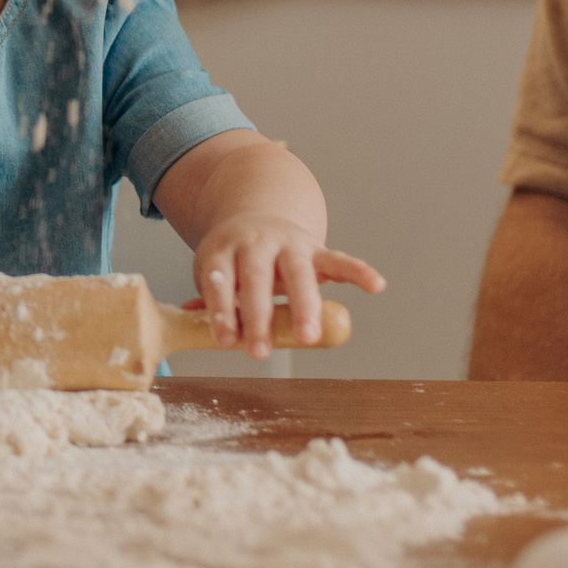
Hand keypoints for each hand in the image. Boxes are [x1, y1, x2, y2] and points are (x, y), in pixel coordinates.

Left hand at [190, 210, 384, 358]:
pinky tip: (376, 285)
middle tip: (259, 352)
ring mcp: (288, 243)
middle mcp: (256, 242)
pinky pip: (340, 259)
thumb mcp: (216, 271)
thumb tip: (191, 323)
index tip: (227, 341)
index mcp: (225, 249)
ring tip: (308, 337)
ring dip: (304, 305)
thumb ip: (210, 299)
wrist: (257, 216)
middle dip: (258, 315)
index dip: (223, 311)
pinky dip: (359, 271)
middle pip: (257, 277)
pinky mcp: (316, 249)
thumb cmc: (235, 258)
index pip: (220, 281)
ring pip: (298, 271)